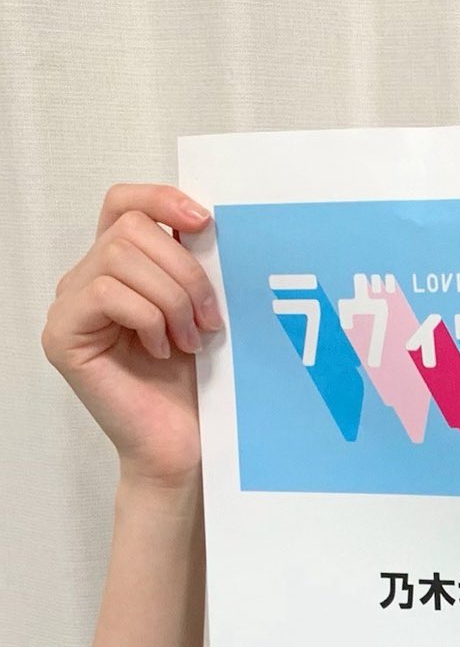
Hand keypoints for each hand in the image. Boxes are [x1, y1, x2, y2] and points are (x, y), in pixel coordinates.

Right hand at [40, 182, 223, 489]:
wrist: (183, 447)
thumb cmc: (195, 387)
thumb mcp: (202, 311)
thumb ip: (192, 265)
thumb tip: (205, 220)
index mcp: (118, 268)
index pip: (124, 204)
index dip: (162, 199)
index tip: (205, 223)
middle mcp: (85, 280)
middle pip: (130, 228)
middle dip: (184, 270)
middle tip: (210, 319)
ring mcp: (69, 307)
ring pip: (119, 257)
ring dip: (171, 298)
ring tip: (189, 339)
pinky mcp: (62, 336)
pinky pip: (106, 293)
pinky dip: (147, 318)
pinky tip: (162, 350)